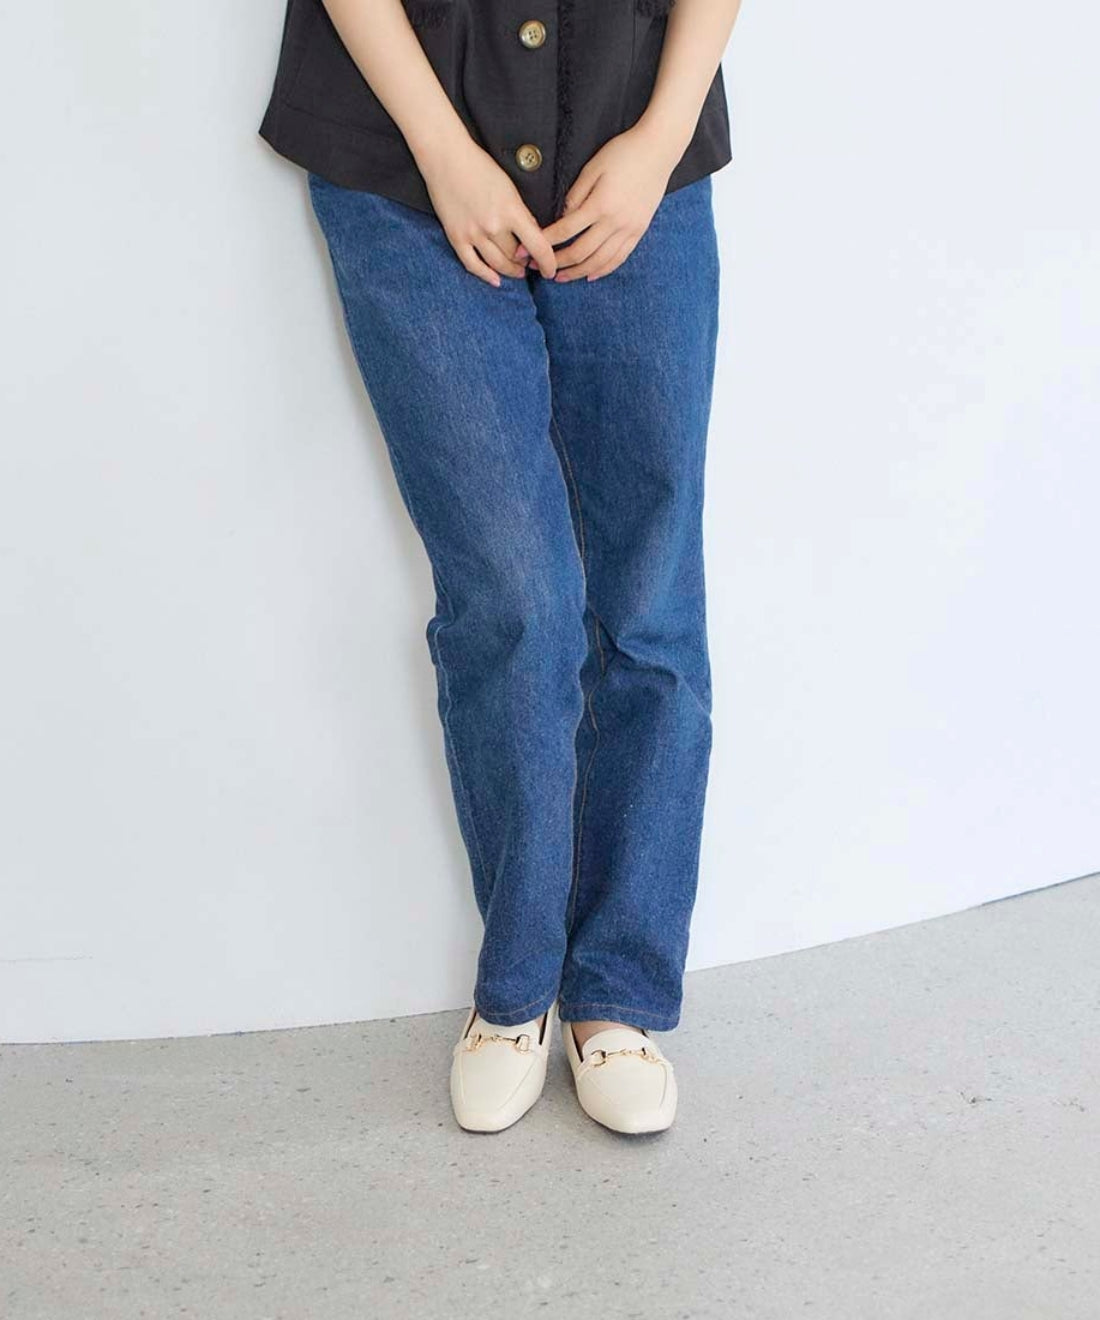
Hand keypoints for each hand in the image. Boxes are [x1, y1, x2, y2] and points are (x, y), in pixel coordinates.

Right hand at [416, 133, 557, 285]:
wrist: (446, 157)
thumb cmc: (480, 167)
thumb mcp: (509, 188)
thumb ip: (522, 214)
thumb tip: (533, 237)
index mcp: (511, 211)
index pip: (538, 246)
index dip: (548, 263)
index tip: (551, 270)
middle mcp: (493, 226)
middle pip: (516, 258)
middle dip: (526, 264)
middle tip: (531, 265)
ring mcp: (473, 233)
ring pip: (497, 264)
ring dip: (510, 271)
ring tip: (517, 272)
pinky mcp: (456, 237)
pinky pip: (472, 265)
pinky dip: (485, 275)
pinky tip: (495, 280)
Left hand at [518, 120, 685, 282]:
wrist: (659, 149)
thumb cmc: (623, 152)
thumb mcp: (593, 167)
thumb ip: (576, 195)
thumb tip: (562, 219)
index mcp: (599, 204)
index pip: (565, 231)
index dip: (544, 243)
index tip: (527, 250)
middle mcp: (615, 222)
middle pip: (581, 252)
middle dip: (557, 263)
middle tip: (540, 268)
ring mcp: (629, 229)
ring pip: (600, 261)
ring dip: (578, 272)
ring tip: (561, 277)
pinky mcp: (639, 231)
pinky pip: (619, 258)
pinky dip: (603, 270)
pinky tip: (590, 276)